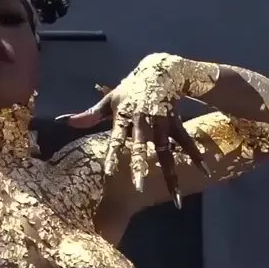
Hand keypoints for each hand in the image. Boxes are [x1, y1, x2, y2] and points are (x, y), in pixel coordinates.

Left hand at [58, 55, 211, 204]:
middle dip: (141, 167)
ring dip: (172, 174)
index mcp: (125, 117)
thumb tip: (64, 122)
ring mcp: (162, 124)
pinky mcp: (176, 124)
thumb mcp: (110, 99)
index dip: (113, 154)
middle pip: (142, 148)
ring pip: (167, 152)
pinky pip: (187, 143)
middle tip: (139, 188)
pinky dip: (196, 156)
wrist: (161, 70)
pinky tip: (204, 171)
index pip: (116, 138)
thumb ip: (89, 115)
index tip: (110, 172)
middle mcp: (144, 122)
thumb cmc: (131, 89)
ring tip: (177, 197)